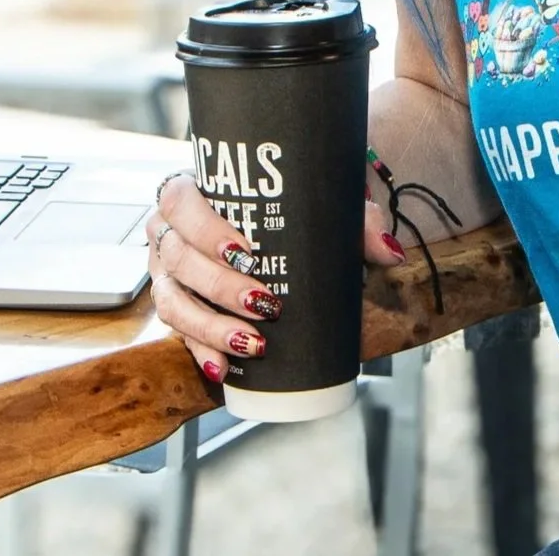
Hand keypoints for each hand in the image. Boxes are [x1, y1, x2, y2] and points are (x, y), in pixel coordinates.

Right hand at [146, 172, 407, 383]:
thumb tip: (389, 251)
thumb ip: (357, 216)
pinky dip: (200, 351)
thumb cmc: (289, 197)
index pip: (180, 201)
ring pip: (173, 301)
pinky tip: (223, 368)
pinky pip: (178, 332)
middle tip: (265, 305)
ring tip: (253, 343)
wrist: (277, 213)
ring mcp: (168, 271)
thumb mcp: (322, 194)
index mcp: (193, 190)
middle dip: (220, 287)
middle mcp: (170, 231)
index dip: (204, 228)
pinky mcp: (179, 305)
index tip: (246, 252)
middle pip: (177, 257)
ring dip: (210, 326)